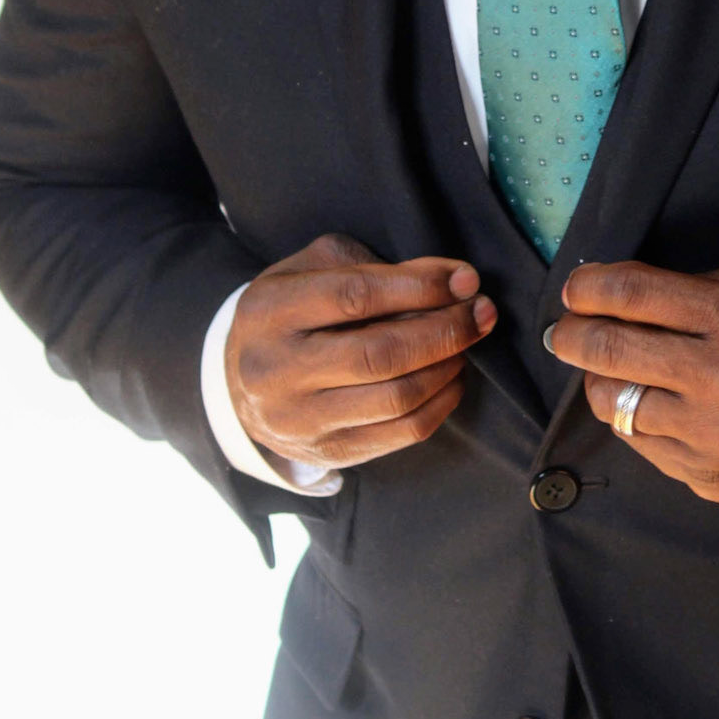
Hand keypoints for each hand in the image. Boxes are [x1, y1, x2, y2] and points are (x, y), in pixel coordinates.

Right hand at [225, 232, 495, 470]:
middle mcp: (277, 370)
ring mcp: (300, 420)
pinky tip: (452, 377)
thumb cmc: (291, 311)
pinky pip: (401, 434)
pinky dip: (441, 403)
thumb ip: (377, 266)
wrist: (237, 381)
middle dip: (445, 330)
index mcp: (270, 311)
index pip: (356, 296)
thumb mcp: (315, 270)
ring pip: (396, 398)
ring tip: (467, 342)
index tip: (466, 279)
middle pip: (380, 353)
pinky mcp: (328, 453)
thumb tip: (453, 279)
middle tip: (481, 312)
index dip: (420, 287)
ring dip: (448, 366)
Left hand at [547, 259, 718, 512]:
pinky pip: (640, 443)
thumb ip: (706, 284)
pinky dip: (630, 419)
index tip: (575, 290)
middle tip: (562, 330)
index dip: (590, 287)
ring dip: (597, 381)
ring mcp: (711, 435)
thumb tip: (630, 288)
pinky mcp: (705, 477)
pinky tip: (639, 405)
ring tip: (601, 369)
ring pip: (614, 402)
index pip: (635, 293)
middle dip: (571, 335)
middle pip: (610, 349)